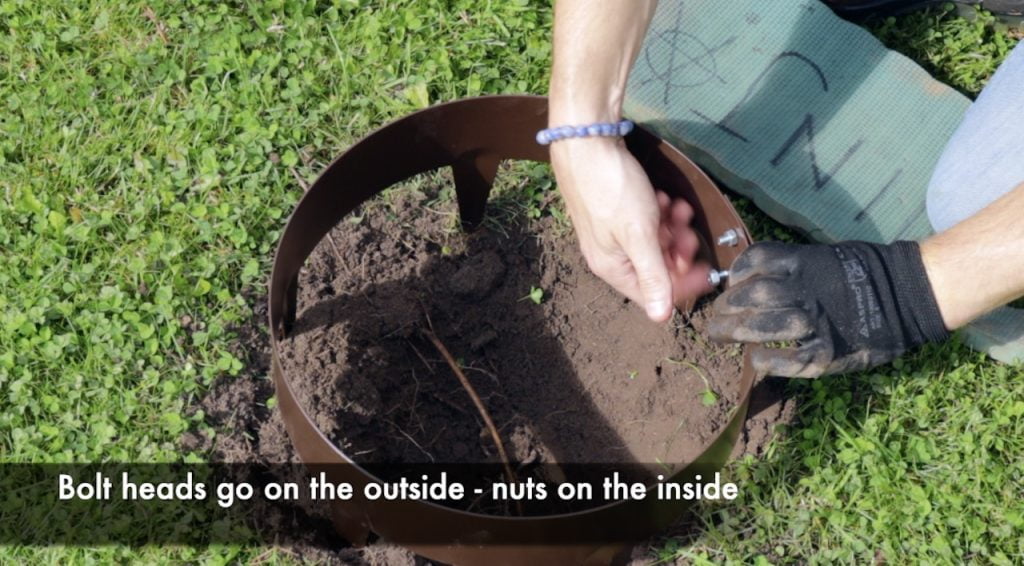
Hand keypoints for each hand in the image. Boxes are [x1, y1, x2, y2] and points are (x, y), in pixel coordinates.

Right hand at [551, 138, 711, 321]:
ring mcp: (611, 232)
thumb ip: (653, 277)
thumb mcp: (639, 235)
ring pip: (652, 241)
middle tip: (689, 230)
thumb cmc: (611, 188)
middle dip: (677, 249)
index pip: (653, 293)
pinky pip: (644, 221)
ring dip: (671, 227)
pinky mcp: (614, 210)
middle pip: (655, 266)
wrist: (587, 141)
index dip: (682, 284)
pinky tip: (663, 197)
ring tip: (677, 208)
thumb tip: (661, 317)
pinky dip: (658, 212)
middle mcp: (609, 255)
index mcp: (612, 267)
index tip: (706, 268)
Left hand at [708, 241, 949, 376]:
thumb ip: (792, 266)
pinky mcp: (825, 353)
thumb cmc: (862, 277)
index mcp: (806, 262)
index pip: (756, 261)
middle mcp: (806, 289)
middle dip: (726, 308)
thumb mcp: (826, 257)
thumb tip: (750, 278)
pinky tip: (755, 360)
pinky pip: (783, 359)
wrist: (909, 297)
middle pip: (751, 296)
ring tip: (721, 336)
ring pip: (760, 325)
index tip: (729, 285)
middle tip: (714, 320)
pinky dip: (764, 361)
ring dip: (735, 332)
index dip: (736, 274)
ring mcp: (815, 322)